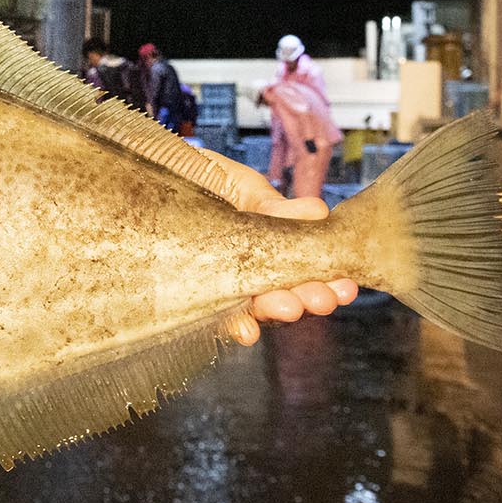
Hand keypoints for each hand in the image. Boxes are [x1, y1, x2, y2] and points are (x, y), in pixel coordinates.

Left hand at [195, 148, 358, 345]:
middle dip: (307, 300)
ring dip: (276, 311)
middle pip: (288, 295)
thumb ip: (274, 208)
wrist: (157, 174)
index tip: (343, 286)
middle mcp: (254, 272)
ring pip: (258, 308)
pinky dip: (234, 325)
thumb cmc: (203, 180)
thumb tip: (318, 213)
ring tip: (288, 306)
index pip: (306, 272)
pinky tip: (246, 328)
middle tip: (319, 298)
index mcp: (274, 247)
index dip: (328, 283)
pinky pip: (218, 318)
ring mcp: (226, 285)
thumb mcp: (243, 189)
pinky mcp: (196, 295)